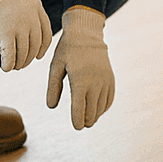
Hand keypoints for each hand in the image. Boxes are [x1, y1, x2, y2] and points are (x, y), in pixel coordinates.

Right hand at [0, 0, 52, 72]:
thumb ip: (26, 6)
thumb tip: (23, 15)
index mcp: (37, 7)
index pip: (46, 32)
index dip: (42, 47)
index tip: (38, 55)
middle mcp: (32, 18)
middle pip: (35, 44)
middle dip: (29, 57)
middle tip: (23, 64)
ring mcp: (19, 26)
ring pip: (24, 52)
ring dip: (19, 62)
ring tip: (14, 67)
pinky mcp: (5, 33)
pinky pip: (10, 54)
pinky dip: (9, 63)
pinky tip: (5, 68)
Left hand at [47, 6, 114, 129]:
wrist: (87, 34)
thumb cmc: (67, 50)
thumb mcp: (55, 67)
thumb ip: (53, 88)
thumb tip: (52, 107)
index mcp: (80, 81)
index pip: (80, 110)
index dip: (78, 121)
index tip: (76, 127)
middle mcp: (95, 83)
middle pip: (92, 112)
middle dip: (86, 121)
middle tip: (81, 124)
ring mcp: (105, 80)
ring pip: (102, 107)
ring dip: (95, 115)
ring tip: (88, 119)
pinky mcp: (111, 78)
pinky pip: (110, 98)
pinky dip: (104, 107)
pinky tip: (98, 109)